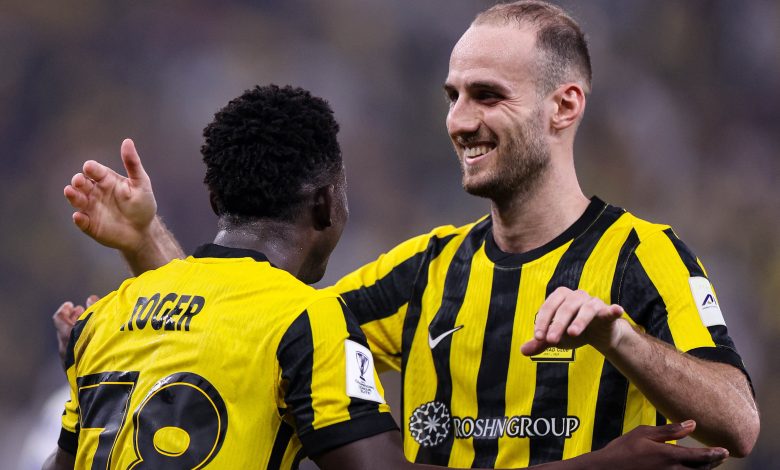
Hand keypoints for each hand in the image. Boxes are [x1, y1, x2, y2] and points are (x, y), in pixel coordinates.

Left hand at [53, 295, 98, 367]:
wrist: (104, 377)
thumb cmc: (102, 347)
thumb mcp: (100, 323)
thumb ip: (95, 309)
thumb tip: (91, 298)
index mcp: (67, 335)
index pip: (59, 318)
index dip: (65, 310)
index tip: (72, 304)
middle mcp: (64, 348)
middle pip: (63, 329)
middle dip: (72, 318)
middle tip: (82, 312)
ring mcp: (68, 361)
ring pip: (69, 341)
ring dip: (77, 331)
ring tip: (89, 326)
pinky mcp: (75, 370)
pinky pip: (73, 351)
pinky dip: (80, 342)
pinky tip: (92, 342)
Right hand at [64, 138, 156, 251]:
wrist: (143, 231)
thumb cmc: (143, 205)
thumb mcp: (141, 183)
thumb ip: (133, 164)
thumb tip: (127, 141)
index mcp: (106, 180)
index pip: (95, 171)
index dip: (91, 169)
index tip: (89, 168)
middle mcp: (95, 192)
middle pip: (82, 184)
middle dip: (78, 181)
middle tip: (79, 181)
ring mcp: (91, 208)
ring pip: (77, 200)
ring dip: (73, 196)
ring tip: (70, 192)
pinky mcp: (89, 224)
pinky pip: (81, 221)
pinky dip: (79, 219)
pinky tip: (79, 216)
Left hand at [521, 287, 626, 355]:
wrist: (598, 335)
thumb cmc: (572, 331)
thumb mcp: (556, 337)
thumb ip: (540, 343)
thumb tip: (522, 351)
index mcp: (560, 297)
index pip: (548, 307)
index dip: (542, 322)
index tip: (538, 337)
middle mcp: (576, 296)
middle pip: (565, 309)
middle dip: (557, 324)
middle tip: (551, 340)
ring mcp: (593, 302)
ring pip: (585, 309)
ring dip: (579, 321)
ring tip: (572, 333)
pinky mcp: (607, 311)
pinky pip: (610, 310)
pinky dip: (613, 310)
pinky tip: (616, 310)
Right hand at [595, 420, 727, 468]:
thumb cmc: (623, 450)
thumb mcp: (644, 433)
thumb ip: (670, 430)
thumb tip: (692, 423)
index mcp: (669, 456)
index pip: (699, 456)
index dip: (714, 454)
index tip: (725, 451)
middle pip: (701, 469)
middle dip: (713, 463)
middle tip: (721, 456)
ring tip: (710, 464)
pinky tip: (690, 469)